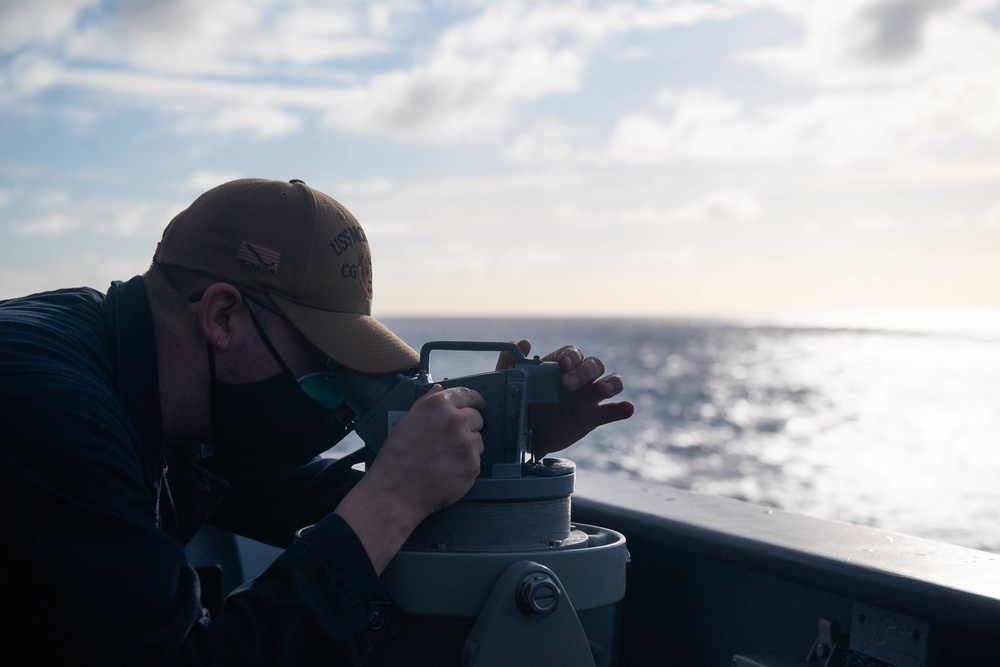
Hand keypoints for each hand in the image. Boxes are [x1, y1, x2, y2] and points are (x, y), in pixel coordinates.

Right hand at [334, 385, 484, 572]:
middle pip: (477, 418)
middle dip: (469, 426)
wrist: (396, 492)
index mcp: (438, 405)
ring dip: (468, 446)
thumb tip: (439, 388)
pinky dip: (466, 465)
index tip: (478, 404)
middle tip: (452, 440)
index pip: (468, 395)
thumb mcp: (406, 421)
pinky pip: (476, 460)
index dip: (474, 399)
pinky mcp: (473, 465)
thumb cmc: (396, 457)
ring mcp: (467, 443)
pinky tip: (448, 471)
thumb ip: (426, 403)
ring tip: (446, 458)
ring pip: (478, 440)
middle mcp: (456, 420)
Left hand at [498, 340, 633, 456]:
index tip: (562, 364)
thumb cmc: (518, 402)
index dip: (571, 356)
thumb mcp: (509, 382)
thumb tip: (524, 342)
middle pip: (594, 365)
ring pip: (611, 382)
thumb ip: (510, 361)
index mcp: (560, 366)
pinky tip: (628, 408)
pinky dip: (623, 408)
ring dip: (612, 383)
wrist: (522, 436)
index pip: (572, 353)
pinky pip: (613, 411)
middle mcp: (579, 377)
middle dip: (584, 372)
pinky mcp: (594, 417)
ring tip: (605, 391)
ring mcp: (589, 397)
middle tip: (569, 385)